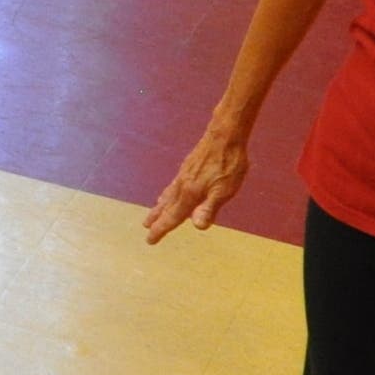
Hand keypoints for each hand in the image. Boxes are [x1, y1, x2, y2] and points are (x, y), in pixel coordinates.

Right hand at [143, 120, 252, 241]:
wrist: (224, 135)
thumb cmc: (228, 163)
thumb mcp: (224, 190)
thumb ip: (209, 208)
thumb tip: (197, 226)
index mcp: (190, 194)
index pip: (173, 217)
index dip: (161, 229)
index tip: (150, 240)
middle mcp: (182, 186)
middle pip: (166, 207)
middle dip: (156, 219)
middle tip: (145, 228)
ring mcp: (183, 176)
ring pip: (167, 195)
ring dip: (159, 207)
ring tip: (151, 214)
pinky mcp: (187, 168)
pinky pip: (172, 185)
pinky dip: (166, 194)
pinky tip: (167, 193)